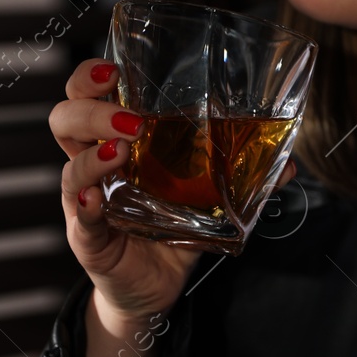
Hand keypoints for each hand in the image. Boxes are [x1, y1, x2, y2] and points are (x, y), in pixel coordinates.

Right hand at [50, 58, 297, 321]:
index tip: (115, 70)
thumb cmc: (172, 229)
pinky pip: (80, 218)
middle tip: (131, 118)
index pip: (86, 95)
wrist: (156, 286)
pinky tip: (98, 198)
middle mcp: (93, 164)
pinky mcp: (89, 238)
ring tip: (122, 150)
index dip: (91, 77)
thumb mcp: (207, 197)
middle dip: (92, 108)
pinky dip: (87, 205)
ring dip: (93, 154)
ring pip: (68, 166)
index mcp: (115, 141)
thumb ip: (244, 178)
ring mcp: (86, 201)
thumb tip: (291, 163)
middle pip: (65, 119)